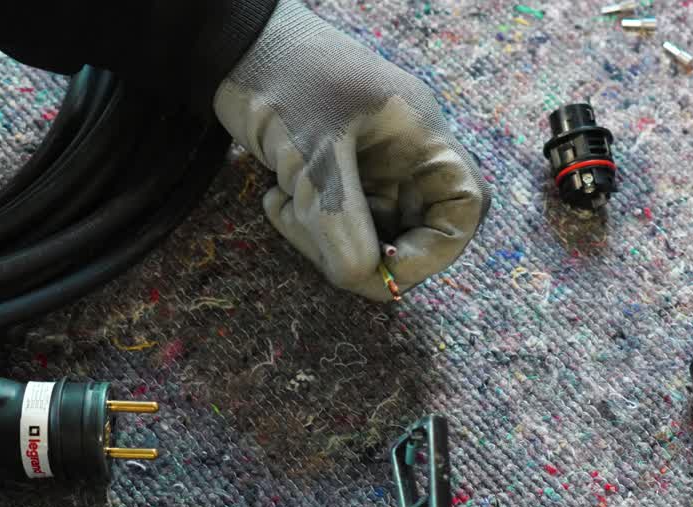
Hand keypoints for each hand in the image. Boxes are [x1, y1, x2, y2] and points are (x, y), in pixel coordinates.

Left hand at [213, 0, 490, 300]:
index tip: (386, 268)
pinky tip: (275, 201)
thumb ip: (339, 217)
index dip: (436, 249)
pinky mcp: (334, 176)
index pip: (463, 206)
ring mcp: (369, 168)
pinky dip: (307, 227)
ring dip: (327, 240)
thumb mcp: (314, 149)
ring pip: (367, 234)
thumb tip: (362, 277)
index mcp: (421, 136)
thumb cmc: (284, 72)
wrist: (230, 42)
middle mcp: (404, 155)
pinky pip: (334, 223)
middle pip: (414, 231)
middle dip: (369, 252)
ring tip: (285, 207)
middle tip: (327, 253)